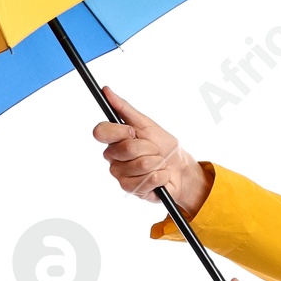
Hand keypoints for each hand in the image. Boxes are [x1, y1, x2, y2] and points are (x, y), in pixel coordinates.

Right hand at [92, 88, 211, 218]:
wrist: (179, 169)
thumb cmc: (163, 146)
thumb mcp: (146, 124)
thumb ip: (124, 108)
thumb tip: (106, 91)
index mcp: (113, 139)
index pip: (101, 132)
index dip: (121, 131)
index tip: (134, 132)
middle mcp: (112, 157)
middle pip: (127, 148)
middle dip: (149, 147)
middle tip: (154, 150)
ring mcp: (119, 174)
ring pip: (141, 164)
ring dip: (157, 162)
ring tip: (158, 164)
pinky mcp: (130, 189)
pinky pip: (148, 179)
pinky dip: (161, 176)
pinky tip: (160, 176)